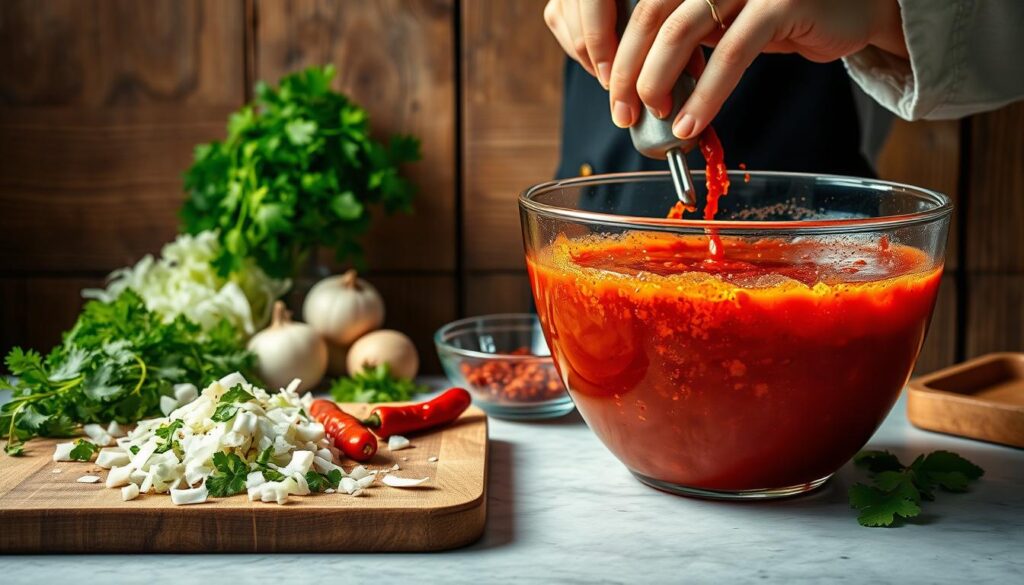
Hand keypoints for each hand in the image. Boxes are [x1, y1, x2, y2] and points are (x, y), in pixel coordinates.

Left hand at [544, 0, 905, 138]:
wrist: (853, 10)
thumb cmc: (778, 18)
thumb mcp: (720, 23)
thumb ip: (682, 39)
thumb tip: (635, 83)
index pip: (638, 4)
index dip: (617, 46)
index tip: (610, 88)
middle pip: (649, 15)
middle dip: (627, 70)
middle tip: (623, 112)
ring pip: (681, 32)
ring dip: (658, 83)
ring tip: (655, 120)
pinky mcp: (780, 4)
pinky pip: (730, 55)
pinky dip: (705, 96)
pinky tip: (690, 123)